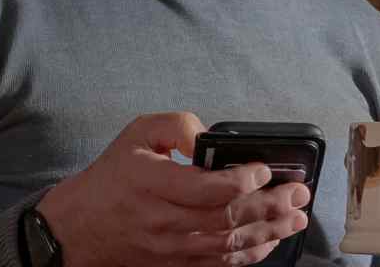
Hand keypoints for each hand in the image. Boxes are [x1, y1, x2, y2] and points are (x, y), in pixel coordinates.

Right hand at [36, 112, 310, 266]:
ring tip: (296, 217)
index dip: (244, 180)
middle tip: (298, 193)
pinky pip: (221, 263)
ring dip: (269, 231)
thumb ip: (174, 126)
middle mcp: (162, 219)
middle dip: (270, 205)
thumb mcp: (136, 134)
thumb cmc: (111, 177)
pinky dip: (251, 253)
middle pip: (227, 218)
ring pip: (230, 244)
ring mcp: (171, 246)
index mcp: (151, 183)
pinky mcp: (176, 263)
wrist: (80, 227)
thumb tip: (209, 137)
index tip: (265, 169)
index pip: (207, 188)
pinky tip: (271, 240)